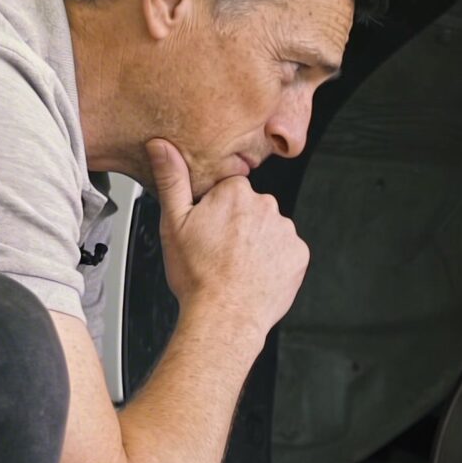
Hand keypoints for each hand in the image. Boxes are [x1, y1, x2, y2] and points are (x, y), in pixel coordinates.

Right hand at [146, 138, 307, 337]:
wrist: (224, 316)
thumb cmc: (197, 276)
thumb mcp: (173, 223)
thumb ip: (172, 179)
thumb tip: (162, 146)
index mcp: (235, 192)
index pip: (229, 188)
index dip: (216, 210)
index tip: (209, 230)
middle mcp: (266, 205)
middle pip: (251, 207)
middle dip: (239, 224)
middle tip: (220, 251)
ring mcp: (286, 230)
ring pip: (269, 229)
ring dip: (257, 242)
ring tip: (237, 265)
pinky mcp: (299, 254)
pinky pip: (286, 251)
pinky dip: (274, 260)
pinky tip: (255, 273)